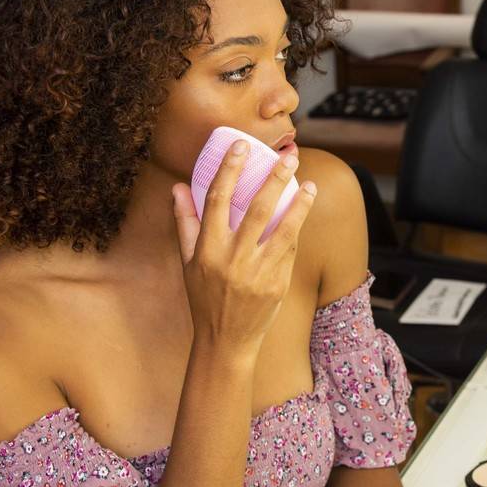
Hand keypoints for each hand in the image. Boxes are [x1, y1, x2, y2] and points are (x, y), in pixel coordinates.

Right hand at [171, 139, 316, 351]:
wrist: (226, 340)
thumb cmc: (205, 298)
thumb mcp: (188, 262)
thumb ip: (185, 222)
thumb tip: (176, 186)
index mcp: (207, 249)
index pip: (217, 199)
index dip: (230, 169)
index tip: (242, 146)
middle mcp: (232, 259)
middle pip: (256, 209)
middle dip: (274, 179)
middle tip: (289, 156)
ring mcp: (257, 272)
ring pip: (283, 229)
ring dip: (298, 203)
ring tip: (310, 183)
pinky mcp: (277, 284)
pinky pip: (290, 250)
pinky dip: (298, 228)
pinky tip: (305, 209)